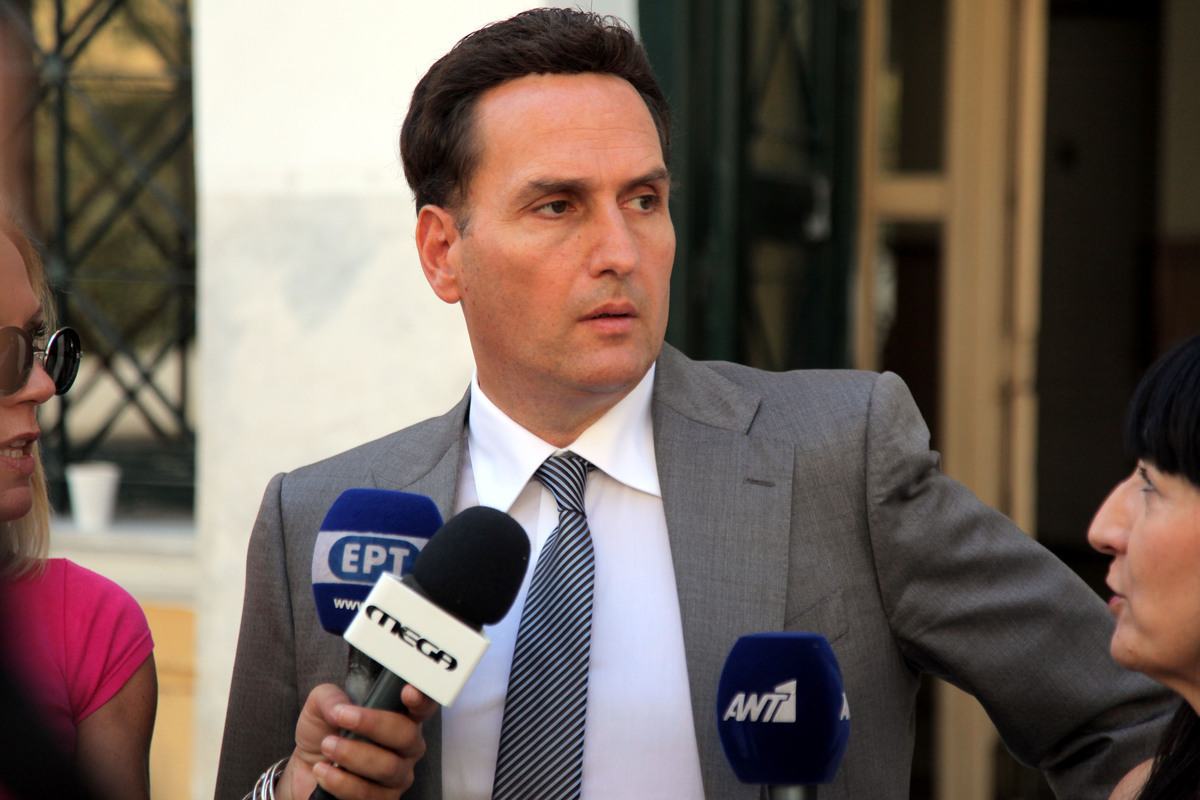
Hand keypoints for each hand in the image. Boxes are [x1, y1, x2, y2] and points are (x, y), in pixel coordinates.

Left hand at [276, 683, 438, 799]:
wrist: (306, 769)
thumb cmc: (324, 732)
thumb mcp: (322, 705)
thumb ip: (332, 699)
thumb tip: (340, 709)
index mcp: (401, 718)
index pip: (423, 707)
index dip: (422, 700)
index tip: (407, 692)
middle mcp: (406, 748)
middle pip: (408, 736)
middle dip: (374, 725)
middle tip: (342, 717)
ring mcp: (398, 777)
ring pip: (388, 767)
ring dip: (353, 754)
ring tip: (327, 746)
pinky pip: (368, 794)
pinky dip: (341, 781)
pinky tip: (323, 770)